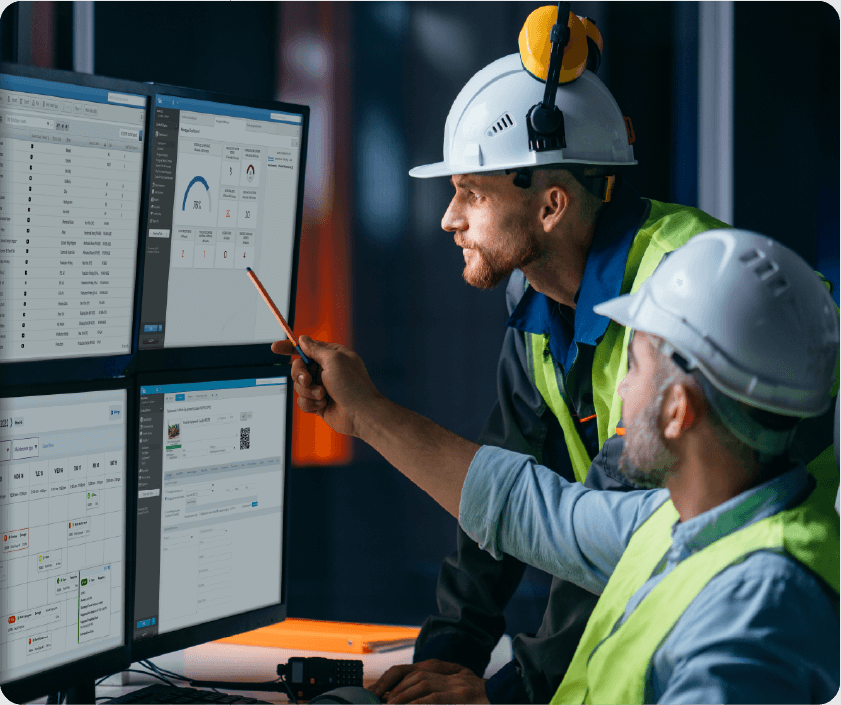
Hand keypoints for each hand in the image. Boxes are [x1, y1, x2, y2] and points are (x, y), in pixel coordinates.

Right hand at [271, 335, 381, 437]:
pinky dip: (310, 404)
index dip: (289, 348)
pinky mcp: (318, 403)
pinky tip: (323, 405)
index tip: (274, 348)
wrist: (360, 414)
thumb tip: (303, 339)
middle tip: (308, 380)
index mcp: (331, 356)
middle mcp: (326, 370)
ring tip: (323, 395)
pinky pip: (302, 401)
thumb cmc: (352, 385)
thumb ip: (315, 349)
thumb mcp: (333, 360)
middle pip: (298, 368)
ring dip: (308, 391)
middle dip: (300, 374)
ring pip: (298, 386)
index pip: (306, 348)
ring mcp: (322, 387)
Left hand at [370, 660, 488, 704]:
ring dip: (404, 695)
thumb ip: (443, 695)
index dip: (401, 681)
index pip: (421, 671)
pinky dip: (419, 702)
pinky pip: (435, 698)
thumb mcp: (463, 697)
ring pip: (423, 684)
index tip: (387, 694)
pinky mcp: (462, 697)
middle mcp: (454, 677)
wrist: (509, 699)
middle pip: (418, 675)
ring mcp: (458, 686)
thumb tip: (422, 699)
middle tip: (384, 701)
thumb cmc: (485, 703)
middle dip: (398, 687)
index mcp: (453, 676)